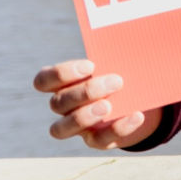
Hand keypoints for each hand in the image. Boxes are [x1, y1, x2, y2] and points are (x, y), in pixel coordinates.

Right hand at [33, 59, 160, 148]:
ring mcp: (76, 127)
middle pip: (58, 103)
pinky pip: (99, 140)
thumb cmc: (120, 74)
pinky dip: (119, 128)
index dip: (61, 74)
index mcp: (63, 84)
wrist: (137, 101)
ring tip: (109, 105)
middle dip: (86, 92)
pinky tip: (137, 116)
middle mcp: (64, 107)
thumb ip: (116, 55)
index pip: (43, 80)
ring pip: (62, 128)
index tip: (91, 66)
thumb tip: (133, 38)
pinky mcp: (96, 141)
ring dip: (85, 116)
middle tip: (116, 81)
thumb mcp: (117, 63)